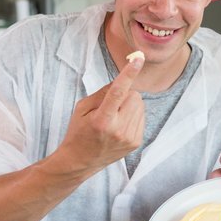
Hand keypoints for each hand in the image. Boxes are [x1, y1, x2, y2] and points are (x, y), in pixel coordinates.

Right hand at [58, 55, 144, 174]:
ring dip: (130, 104)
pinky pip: (142, 117)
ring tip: (115, 116)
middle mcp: (118, 129)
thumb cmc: (78, 131)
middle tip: (112, 104)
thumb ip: (103, 93)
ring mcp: (129, 138)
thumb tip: (124, 80)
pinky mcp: (136, 142)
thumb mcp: (82, 108)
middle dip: (125, 93)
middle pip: (134, 95)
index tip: (138, 59)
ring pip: (140, 105)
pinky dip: (133, 115)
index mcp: (102, 119)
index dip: (129, 73)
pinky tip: (120, 124)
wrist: (80, 161)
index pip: (118, 91)